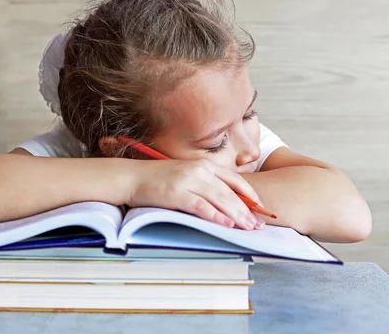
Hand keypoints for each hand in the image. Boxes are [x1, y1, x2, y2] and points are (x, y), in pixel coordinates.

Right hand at [129, 159, 264, 229]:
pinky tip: (225, 224)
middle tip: (258, 225)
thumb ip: (203, 184)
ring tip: (248, 227)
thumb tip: (224, 201)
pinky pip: (200, 206)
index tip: (261, 208)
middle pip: (230, 191)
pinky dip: (215, 216)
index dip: (251, 194)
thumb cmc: (156, 179)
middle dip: (247, 210)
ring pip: (220, 199)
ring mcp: (187, 181)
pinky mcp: (175, 193)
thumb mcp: (184, 175)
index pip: (234, 179)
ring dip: (237, 215)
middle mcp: (198, 170)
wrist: (130, 177)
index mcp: (202, 165)